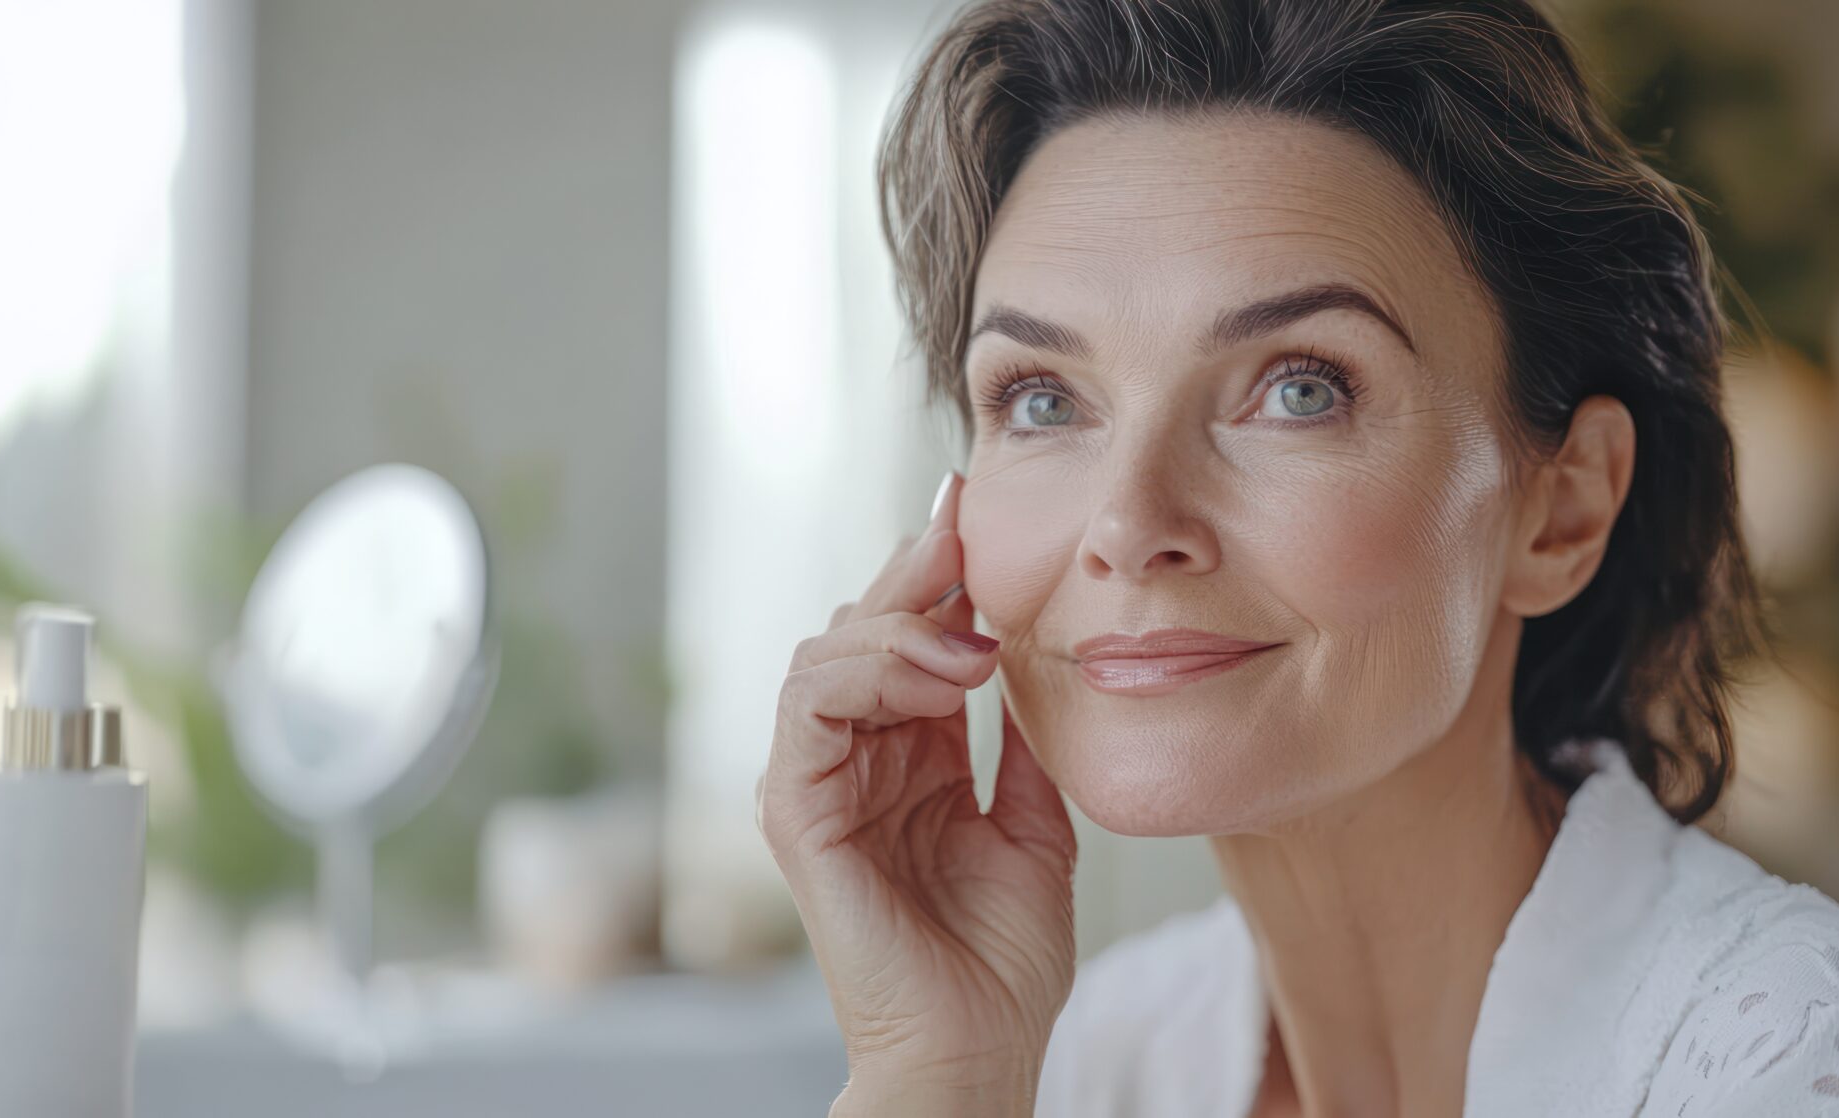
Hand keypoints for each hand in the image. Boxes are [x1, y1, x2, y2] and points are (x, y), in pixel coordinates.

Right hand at [758, 470, 1079, 1115]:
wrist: (979, 1048)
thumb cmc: (1002, 963)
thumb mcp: (1039, 826)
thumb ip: (1026, 744)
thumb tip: (1040, 654)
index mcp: (909, 755)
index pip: (910, 639)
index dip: (938, 572)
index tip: (975, 508)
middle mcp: (855, 760)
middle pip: (862, 629)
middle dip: (913, 570)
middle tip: (961, 523)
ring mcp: (819, 784)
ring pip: (825, 654)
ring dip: (896, 626)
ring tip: (969, 636)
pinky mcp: (798, 815)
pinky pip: (807, 713)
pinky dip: (867, 677)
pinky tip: (935, 680)